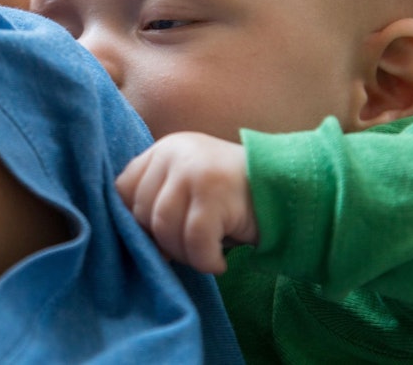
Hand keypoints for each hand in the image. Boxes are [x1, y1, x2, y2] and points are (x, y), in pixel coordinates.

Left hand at [115, 131, 257, 273]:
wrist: (290, 187)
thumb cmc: (233, 197)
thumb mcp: (189, 185)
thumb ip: (159, 198)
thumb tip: (133, 241)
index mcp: (164, 149)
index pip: (123, 189)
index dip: (134, 221)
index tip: (158, 238)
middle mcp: (174, 153)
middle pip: (141, 212)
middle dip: (162, 243)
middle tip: (190, 249)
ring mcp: (195, 170)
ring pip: (164, 228)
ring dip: (183, 255)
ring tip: (204, 256)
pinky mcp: (215, 192)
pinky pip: (194, 241)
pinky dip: (204, 261)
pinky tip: (218, 263)